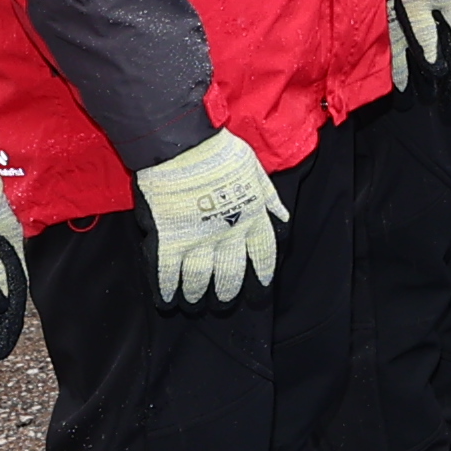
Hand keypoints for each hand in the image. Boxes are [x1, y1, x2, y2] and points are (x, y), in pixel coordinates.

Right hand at [134, 129, 288, 305]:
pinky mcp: (168, 240)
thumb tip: (283, 217)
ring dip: (197, 294)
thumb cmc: (221, 153)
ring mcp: (197, 240)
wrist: (182, 146)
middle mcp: (228, 235)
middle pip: (231, 274)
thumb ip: (269, 197)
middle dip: (228, 292)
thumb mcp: (256, 171)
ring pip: (199, 278)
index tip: (260, 288)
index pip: (263, 255)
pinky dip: (166, 289)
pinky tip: (167, 300)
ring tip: (195, 303)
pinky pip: (167, 272)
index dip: (262, 273)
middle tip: (224, 302)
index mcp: (252, 217)